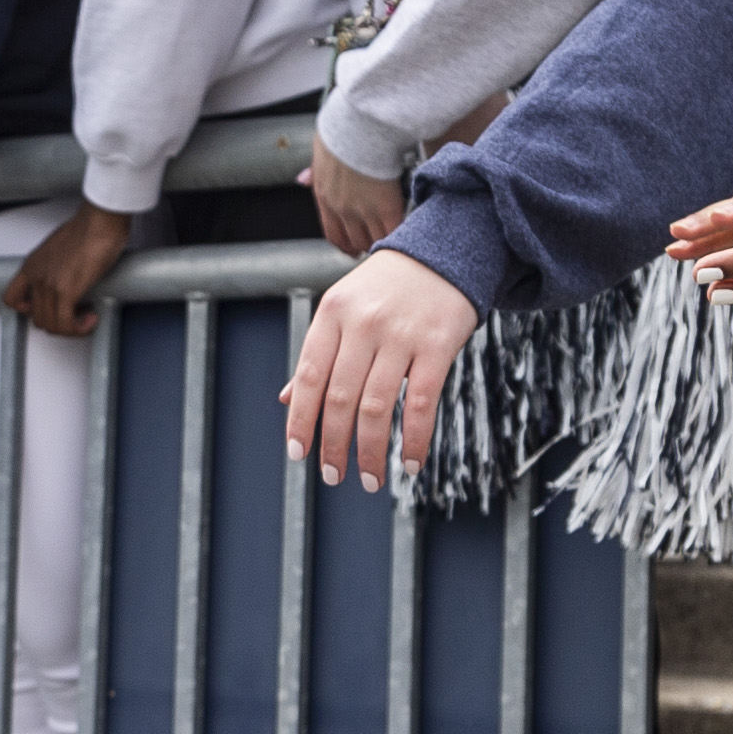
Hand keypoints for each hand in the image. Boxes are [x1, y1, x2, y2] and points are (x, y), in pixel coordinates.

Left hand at [2, 200, 132, 338]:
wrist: (99, 221)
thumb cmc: (87, 227)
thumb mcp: (60, 248)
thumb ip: (56, 266)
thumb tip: (67, 278)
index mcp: (32, 265)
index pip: (11, 298)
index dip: (26, 310)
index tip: (45, 310)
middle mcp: (36, 276)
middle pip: (36, 318)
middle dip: (58, 322)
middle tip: (74, 313)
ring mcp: (49, 285)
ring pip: (52, 326)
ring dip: (71, 328)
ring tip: (85, 317)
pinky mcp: (66, 291)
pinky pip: (66, 324)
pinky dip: (79, 329)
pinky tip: (90, 319)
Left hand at [283, 246, 475, 489]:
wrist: (443, 253)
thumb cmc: (385, 288)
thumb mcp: (343, 309)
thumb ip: (319, 354)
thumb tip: (289, 401)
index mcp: (333, 313)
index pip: (310, 377)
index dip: (301, 420)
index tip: (298, 453)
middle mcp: (364, 323)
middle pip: (340, 398)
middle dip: (334, 445)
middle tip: (333, 476)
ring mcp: (402, 334)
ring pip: (378, 407)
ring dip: (371, 452)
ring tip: (369, 480)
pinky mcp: (438, 345)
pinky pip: (422, 404)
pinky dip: (415, 440)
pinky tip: (411, 464)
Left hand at [302, 139, 411, 258]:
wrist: (359, 126)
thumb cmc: (343, 131)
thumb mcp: (320, 151)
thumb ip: (314, 171)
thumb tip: (302, 180)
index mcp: (324, 196)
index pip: (333, 232)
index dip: (345, 244)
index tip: (352, 248)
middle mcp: (342, 209)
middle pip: (356, 240)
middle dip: (367, 245)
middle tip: (378, 245)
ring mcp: (364, 210)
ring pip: (375, 239)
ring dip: (385, 241)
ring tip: (395, 239)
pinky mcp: (387, 206)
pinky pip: (394, 230)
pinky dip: (400, 233)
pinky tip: (406, 231)